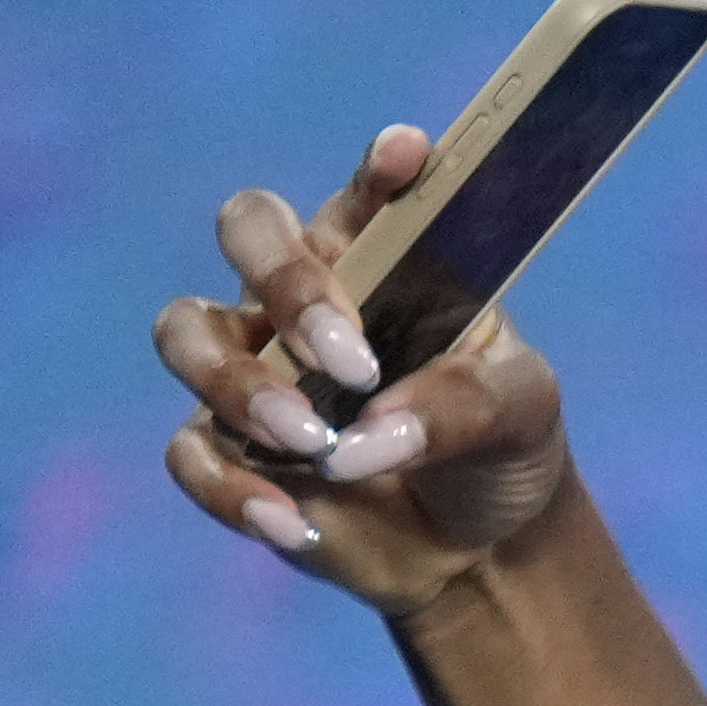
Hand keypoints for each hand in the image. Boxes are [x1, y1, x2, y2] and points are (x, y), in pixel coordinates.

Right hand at [147, 129, 582, 615]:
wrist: (486, 549)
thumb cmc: (502, 449)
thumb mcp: (520, 415)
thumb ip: (461, 405)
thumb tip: (371, 434)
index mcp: (384, 262)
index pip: (368, 197)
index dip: (379, 172)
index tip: (408, 156)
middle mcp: (304, 298)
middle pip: (246, 232)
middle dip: (285, 282)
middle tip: (348, 360)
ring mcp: (255, 367)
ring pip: (186, 334)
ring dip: (242, 386)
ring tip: (317, 443)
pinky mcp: (229, 445)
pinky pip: (190, 450)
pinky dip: (233, 487)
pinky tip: (295, 522)